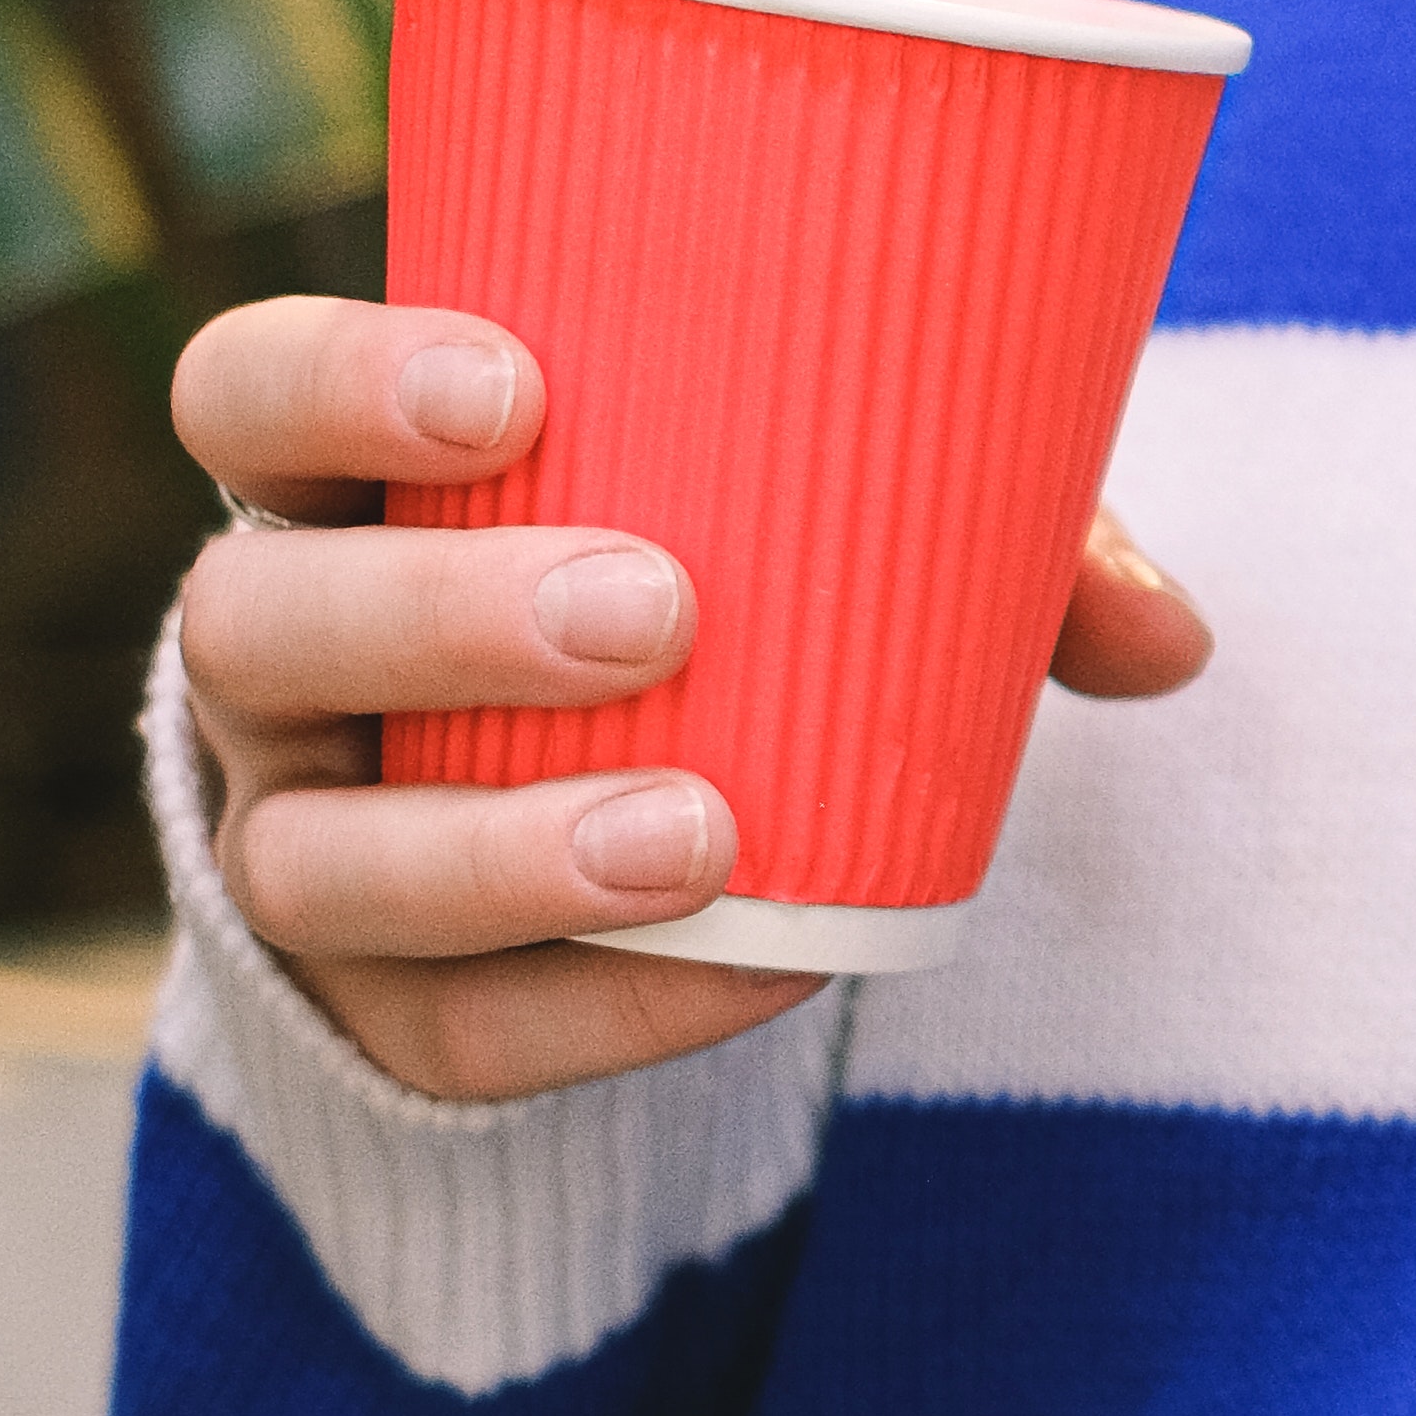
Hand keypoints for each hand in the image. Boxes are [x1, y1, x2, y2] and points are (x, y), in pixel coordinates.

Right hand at [170, 291, 1210, 1107]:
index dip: (333, 382)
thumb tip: (1170, 635)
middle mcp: (279, 664)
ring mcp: (300, 843)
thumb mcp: (831, 544)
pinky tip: (749, 963)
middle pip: (258, 622)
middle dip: (442, 615)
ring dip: (504, 846)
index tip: (512, 384)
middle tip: (654, 607)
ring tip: (699, 829)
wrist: (639, 841)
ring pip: (316, 859)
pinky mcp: (377, 1014)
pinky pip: (453, 1033)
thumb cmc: (723, 605)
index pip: (245, 398)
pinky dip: (604, 1008)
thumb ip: (989, 546)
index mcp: (349, 492)